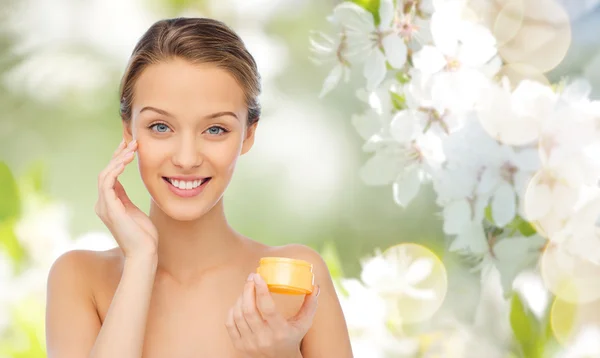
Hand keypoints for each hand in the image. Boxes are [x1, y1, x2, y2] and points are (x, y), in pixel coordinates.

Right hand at [94, 139, 157, 258]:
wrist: (144, 253)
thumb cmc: (143, 236)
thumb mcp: (134, 211)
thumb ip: (125, 199)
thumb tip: (122, 185)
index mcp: (109, 203)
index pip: (110, 175)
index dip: (118, 159)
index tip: (130, 147)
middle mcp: (103, 203)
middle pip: (106, 172)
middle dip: (118, 155)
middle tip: (132, 141)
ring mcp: (104, 206)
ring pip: (105, 174)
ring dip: (118, 159)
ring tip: (132, 148)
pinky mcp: (110, 208)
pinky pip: (107, 183)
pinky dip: (115, 170)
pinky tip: (126, 160)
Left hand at [225, 273, 319, 357]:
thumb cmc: (293, 338)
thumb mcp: (304, 324)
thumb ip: (310, 305)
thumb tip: (315, 286)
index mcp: (280, 332)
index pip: (268, 308)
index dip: (261, 290)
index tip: (258, 276)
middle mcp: (263, 339)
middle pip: (249, 310)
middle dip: (248, 290)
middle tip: (251, 278)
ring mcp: (250, 343)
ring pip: (238, 315)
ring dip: (241, 298)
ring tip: (247, 288)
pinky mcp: (240, 346)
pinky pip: (230, 323)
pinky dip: (233, 310)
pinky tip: (240, 302)